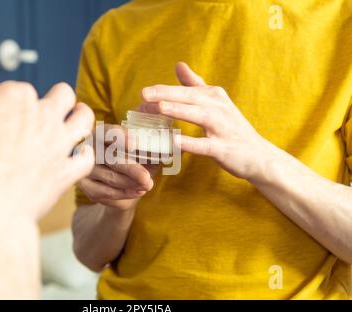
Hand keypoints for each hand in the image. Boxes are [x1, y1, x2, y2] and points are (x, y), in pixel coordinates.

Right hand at [0, 44, 94, 226]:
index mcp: (16, 98)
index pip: (23, 89)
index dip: (13, 101)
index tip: (4, 114)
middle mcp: (44, 116)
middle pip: (63, 94)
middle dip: (57, 98)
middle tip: (49, 108)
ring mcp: (59, 144)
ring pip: (85, 118)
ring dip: (81, 116)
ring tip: (74, 120)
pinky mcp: (67, 172)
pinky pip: (88, 158)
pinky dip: (84, 155)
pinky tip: (77, 156)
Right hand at [77, 124, 155, 210]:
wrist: (121, 182)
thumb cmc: (132, 159)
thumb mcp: (142, 151)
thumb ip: (149, 149)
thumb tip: (163, 151)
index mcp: (102, 132)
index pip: (108, 131)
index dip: (120, 137)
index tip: (134, 145)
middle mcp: (89, 147)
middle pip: (109, 158)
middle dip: (131, 169)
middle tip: (147, 178)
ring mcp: (85, 167)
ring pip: (110, 177)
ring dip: (131, 183)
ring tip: (148, 185)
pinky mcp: (86, 185)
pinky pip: (106, 191)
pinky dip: (124, 193)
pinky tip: (138, 191)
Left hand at [140, 62, 270, 180]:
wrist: (258, 156)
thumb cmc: (231, 128)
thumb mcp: (215, 102)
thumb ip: (195, 85)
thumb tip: (178, 65)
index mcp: (214, 96)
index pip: (185, 90)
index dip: (164, 90)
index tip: (143, 92)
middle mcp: (219, 108)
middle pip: (190, 98)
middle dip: (167, 94)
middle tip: (144, 95)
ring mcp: (223, 128)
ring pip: (199, 116)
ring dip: (179, 110)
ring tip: (160, 107)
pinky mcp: (224, 148)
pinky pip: (205, 145)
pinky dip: (191, 143)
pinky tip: (175, 142)